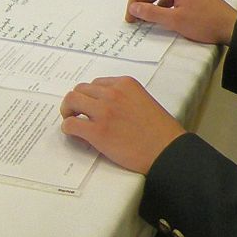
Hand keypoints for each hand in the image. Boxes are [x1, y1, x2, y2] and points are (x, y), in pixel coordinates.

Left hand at [59, 76, 183, 173]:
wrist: (168, 152)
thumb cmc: (162, 133)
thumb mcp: (144, 102)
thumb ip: (124, 99)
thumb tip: (106, 108)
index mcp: (125, 84)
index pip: (96, 84)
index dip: (91, 96)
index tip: (91, 107)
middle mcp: (112, 93)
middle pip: (80, 89)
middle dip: (76, 102)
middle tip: (77, 114)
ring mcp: (104, 111)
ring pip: (71, 100)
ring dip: (68, 111)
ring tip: (73, 122)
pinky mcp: (97, 132)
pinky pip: (71, 124)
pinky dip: (68, 129)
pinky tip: (75, 135)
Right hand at [123, 0, 236, 46]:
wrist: (232, 29)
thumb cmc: (205, 23)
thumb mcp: (175, 20)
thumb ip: (151, 13)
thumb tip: (133, 7)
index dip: (135, 0)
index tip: (130, 16)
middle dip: (143, 2)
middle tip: (135, 19)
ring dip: (154, 5)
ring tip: (147, 20)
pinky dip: (166, 7)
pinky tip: (164, 18)